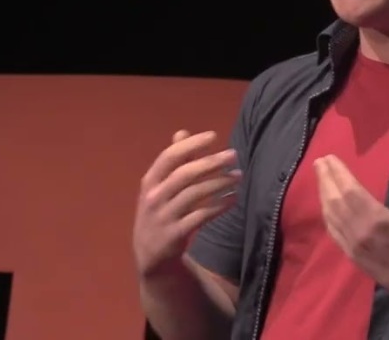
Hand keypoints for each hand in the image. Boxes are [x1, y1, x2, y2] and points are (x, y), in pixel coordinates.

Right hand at [133, 129, 241, 278]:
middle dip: (211, 162)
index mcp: (150, 181)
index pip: (169, 157)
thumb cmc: (160, 212)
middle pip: (185, 174)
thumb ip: (173, 162)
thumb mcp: (159, 187)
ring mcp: (164, 217)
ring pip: (195, 195)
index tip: (213, 136)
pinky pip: (201, 216)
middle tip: (233, 155)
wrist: (150, 255)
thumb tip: (183, 132)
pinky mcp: (176, 235)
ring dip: (219, 183)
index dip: (191, 145)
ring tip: (238, 177)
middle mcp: (154, 197)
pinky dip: (219, 206)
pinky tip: (233, 198)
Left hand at [314, 154, 388, 307]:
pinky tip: (325, 204)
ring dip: (323, 194)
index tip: (330, 158)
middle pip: (336, 200)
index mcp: (376, 220)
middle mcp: (359, 231)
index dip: (339, 173)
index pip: (350, 190)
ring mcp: (352, 244)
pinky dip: (326, 213)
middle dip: (326, 179)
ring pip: (331, 215)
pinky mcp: (350, 254)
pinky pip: (332, 230)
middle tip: (319, 162)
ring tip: (320, 177)